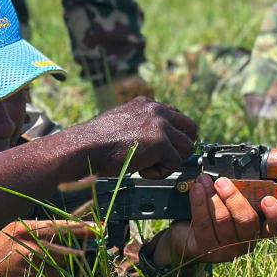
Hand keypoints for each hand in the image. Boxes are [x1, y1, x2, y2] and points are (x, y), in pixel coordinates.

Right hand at [0, 219, 97, 276]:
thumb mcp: (4, 230)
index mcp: (23, 231)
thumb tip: (54, 230)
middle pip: (67, 255)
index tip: (99, 228)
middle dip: (78, 258)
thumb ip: (29, 230)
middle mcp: (28, 250)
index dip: (81, 228)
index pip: (59, 227)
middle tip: (86, 259)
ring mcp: (26, 272)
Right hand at [63, 97, 198, 179]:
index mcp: (146, 104)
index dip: (173, 135)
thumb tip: (151, 139)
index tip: (164, 148)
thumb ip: (140, 125)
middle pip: (191, 128)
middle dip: (181, 146)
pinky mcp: (161, 143)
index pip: (176, 116)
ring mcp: (161, 125)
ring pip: (186, 147)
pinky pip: (176, 163)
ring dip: (171, 161)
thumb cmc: (96, 141)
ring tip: (149, 167)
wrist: (85, 147)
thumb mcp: (121, 122)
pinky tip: (142, 172)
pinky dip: (161, 172)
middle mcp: (156, 110)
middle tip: (165, 160)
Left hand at [150, 175, 276, 265]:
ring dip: (212, 196)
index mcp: (257, 231)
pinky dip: (199, 203)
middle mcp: (245, 243)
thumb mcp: (230, 205)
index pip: (274, 227)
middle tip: (222, 181)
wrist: (187, 235)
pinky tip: (196, 190)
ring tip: (203, 180)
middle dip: (233, 197)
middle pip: (246, 220)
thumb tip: (236, 173)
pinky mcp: (206, 249)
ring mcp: (226, 250)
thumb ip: (239, 194)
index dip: (274, 214)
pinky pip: (204, 223)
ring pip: (223, 220)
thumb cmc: (214, 215)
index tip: (267, 199)